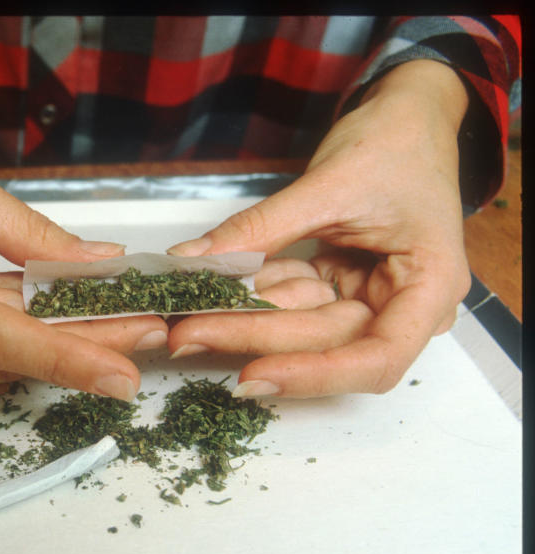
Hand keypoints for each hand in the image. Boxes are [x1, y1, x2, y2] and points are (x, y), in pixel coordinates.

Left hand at [167, 60, 471, 397]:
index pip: (377, 360)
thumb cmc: (395, 143)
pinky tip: (209, 295)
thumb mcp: (330, 184)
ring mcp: (370, 296)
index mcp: (430, 286)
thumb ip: (262, 228)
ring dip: (242, 319)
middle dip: (253, 336)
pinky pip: (292, 299)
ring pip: (301, 325)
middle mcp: (405, 304)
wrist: (408, 115)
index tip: (252, 377)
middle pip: (326, 342)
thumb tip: (192, 260)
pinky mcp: (340, 284)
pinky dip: (253, 293)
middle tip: (186, 334)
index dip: (314, 375)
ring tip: (185, 319)